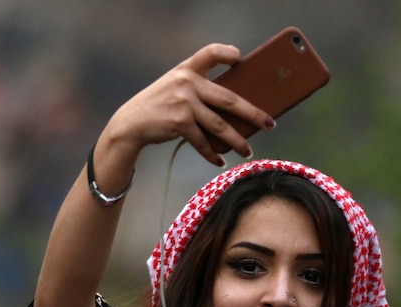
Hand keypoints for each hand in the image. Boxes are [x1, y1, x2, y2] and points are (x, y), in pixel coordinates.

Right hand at [97, 43, 274, 167]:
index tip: (240, 58)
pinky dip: (212, 153)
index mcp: (187, 69)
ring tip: (248, 150)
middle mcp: (187, 83)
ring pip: (219, 125)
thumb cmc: (158, 106)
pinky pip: (202, 141)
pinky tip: (220, 159)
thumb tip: (237, 111)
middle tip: (270, 123)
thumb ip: (199, 90)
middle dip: (253, 114)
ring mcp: (183, 103)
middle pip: (230, 99)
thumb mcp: (175, 88)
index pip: (210, 52)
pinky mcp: (179, 122)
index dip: (227, 53)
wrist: (130, 123)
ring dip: (237, 140)